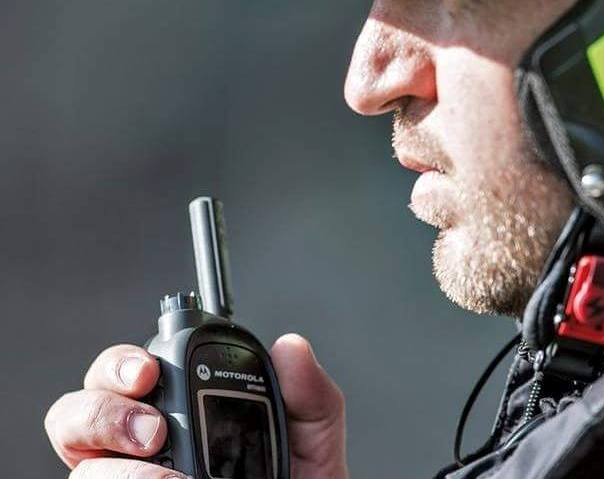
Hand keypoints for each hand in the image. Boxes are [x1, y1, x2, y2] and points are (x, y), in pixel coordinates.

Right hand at [45, 334, 348, 478]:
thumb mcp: (310, 440)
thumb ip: (308, 393)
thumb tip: (291, 348)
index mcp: (181, 408)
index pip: (132, 371)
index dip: (126, 363)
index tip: (149, 371)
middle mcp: (142, 445)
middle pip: (81, 410)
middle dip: (104, 410)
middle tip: (153, 430)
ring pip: (81, 465)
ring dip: (115, 468)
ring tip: (168, 478)